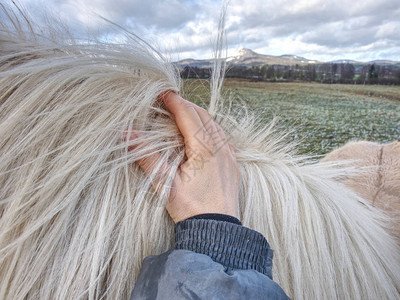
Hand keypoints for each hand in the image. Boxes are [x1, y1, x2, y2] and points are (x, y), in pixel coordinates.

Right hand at [127, 92, 239, 222]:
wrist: (217, 232)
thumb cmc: (191, 210)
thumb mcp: (165, 184)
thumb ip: (147, 157)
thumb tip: (128, 134)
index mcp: (205, 149)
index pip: (188, 116)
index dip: (174, 102)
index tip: (161, 92)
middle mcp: (220, 148)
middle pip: (202, 116)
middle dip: (185, 105)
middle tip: (168, 100)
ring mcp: (229, 156)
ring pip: (214, 125)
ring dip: (198, 115)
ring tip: (183, 111)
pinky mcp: (232, 165)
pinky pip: (223, 137)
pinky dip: (210, 127)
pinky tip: (203, 132)